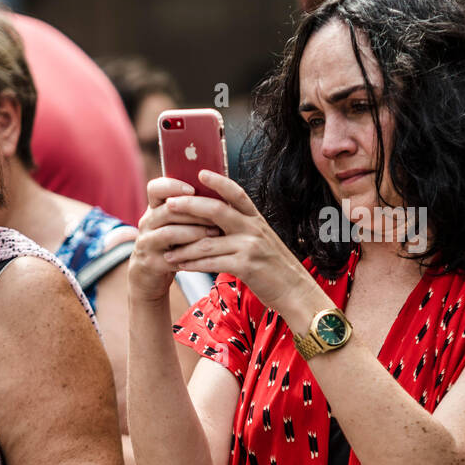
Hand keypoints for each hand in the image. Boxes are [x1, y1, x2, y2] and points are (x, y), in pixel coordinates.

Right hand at [130, 176, 223, 302]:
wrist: (150, 272)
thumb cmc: (173, 242)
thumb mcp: (176, 222)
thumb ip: (190, 208)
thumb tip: (222, 192)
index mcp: (154, 208)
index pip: (155, 188)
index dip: (173, 186)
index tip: (193, 189)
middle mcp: (147, 222)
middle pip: (168, 210)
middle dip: (196, 211)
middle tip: (219, 214)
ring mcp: (146, 243)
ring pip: (170, 232)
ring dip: (195, 231)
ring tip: (216, 233)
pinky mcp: (151, 263)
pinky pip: (173, 256)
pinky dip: (192, 254)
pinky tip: (207, 253)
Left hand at [161, 169, 323, 322]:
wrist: (297, 292)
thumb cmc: (277, 267)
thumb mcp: (264, 240)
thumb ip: (244, 228)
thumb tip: (217, 220)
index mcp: (257, 219)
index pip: (236, 193)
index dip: (218, 181)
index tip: (199, 172)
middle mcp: (254, 229)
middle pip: (216, 210)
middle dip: (189, 206)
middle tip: (168, 206)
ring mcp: (250, 247)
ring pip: (207, 241)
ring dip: (183, 247)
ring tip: (167, 250)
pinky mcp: (246, 266)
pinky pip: (211, 262)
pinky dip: (192, 264)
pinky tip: (180, 266)